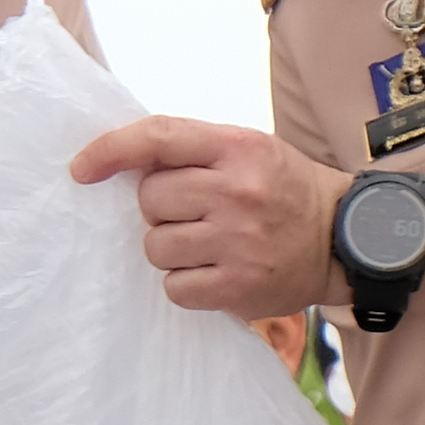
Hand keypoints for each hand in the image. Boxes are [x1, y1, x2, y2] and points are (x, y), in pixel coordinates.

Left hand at [67, 115, 351, 318]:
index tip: (80, 168)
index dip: (110, 150)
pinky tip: (213, 272)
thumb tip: (118, 162)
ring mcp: (238, 241)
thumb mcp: (247, 149)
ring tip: (207, 244)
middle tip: (194, 213)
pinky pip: (174, 287)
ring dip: (169, 249)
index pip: (158, 137)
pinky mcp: (239, 286)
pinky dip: (184, 283)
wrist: (344, 239)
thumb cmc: (283, 190)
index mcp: (237, 148)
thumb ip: (192, 150)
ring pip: (156, 246)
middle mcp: (237, 191)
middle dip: (159, 209)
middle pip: (149, 199)